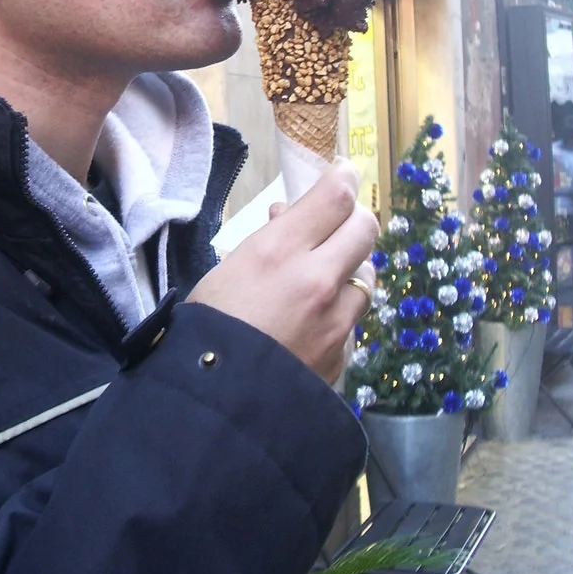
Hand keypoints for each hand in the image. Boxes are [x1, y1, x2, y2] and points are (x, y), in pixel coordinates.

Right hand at [187, 159, 378, 382]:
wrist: (214, 401)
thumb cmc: (206, 327)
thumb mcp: (226, 269)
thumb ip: (265, 241)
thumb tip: (288, 217)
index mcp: (279, 250)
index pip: (334, 196)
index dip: (342, 177)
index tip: (342, 173)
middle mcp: (317, 278)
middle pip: (364, 228)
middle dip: (354, 219)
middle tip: (339, 221)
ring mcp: (336, 319)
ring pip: (366, 276)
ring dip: (351, 268)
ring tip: (327, 274)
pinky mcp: (342, 352)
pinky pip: (353, 319)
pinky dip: (340, 312)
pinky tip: (316, 320)